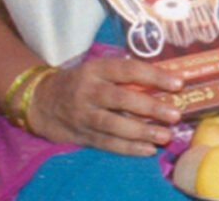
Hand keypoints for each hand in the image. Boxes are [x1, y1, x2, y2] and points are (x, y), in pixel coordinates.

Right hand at [27, 56, 182, 154]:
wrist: (40, 100)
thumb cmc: (83, 81)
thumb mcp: (100, 69)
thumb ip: (128, 74)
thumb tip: (168, 78)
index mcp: (97, 70)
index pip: (129, 70)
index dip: (154, 76)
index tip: (179, 83)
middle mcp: (89, 91)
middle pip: (122, 99)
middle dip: (151, 107)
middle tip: (175, 114)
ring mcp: (83, 115)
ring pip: (114, 125)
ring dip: (142, 132)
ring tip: (165, 136)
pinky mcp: (80, 135)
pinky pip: (106, 143)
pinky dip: (128, 148)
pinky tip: (148, 150)